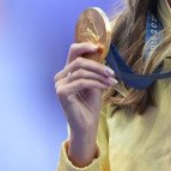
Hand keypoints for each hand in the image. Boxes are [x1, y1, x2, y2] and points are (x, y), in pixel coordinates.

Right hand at [54, 42, 117, 166]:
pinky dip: (96, 83)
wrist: (87, 124)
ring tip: (111, 82)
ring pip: (81, 71)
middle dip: (98, 66)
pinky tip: (105, 87)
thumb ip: (94, 68)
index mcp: (67, 71)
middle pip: (80, 61)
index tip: (99, 47)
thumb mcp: (95, 81)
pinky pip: (81, 82)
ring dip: (99, 76)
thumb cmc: (90, 103)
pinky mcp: (62, 92)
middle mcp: (60, 76)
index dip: (85, 46)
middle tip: (111, 73)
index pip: (73, 51)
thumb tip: (100, 51)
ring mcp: (59, 84)